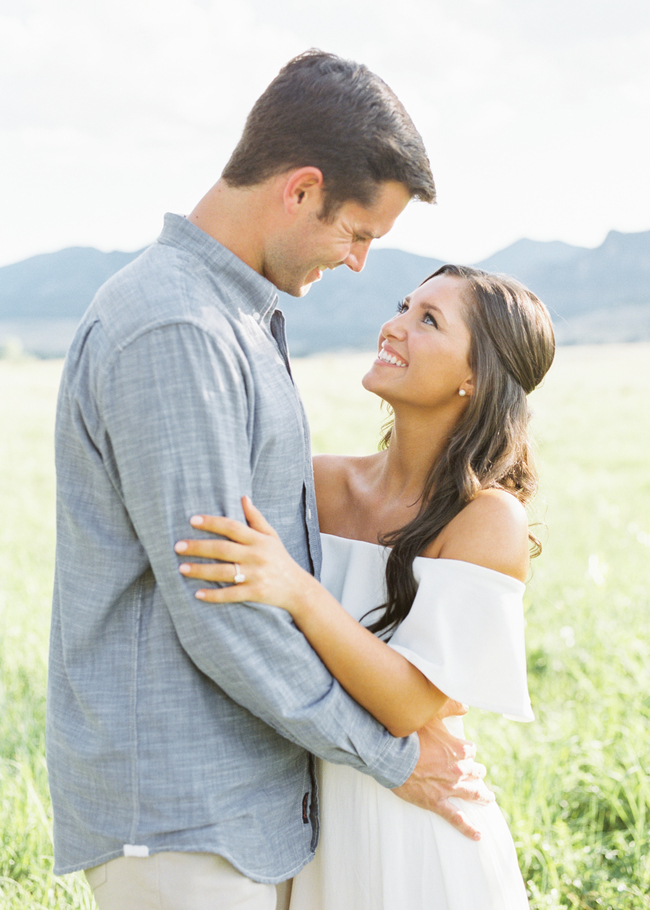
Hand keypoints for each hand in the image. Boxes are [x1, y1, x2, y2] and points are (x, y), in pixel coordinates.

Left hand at [174, 496, 316, 612]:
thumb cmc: (280, 559)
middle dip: (199, 547)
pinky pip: (231, 594)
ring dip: (201, 570)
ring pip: (223, 572)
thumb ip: (255, 518)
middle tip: (177, 546)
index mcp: (258, 540)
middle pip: (223, 549)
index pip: (232, 527)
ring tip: (181, 568)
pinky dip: (214, 595)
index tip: (192, 520)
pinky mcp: (254, 593)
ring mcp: (256, 575)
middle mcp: (256, 556)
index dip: (212, 522)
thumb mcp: (271, 536)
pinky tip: (197, 594)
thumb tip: (243, 497)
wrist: (297, 589)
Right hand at [392, 709, 493, 840]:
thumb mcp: (431, 714)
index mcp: (458, 750)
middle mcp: (457, 770)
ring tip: (489, 798)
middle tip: (480, 772)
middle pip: (474, 772)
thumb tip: (466, 706)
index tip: (465, 751)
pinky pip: (456, 818)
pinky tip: (477, 834)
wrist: (390, 756)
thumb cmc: (409, 733)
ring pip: (471, 793)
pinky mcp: (436, 802)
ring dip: (482, 796)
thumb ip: (450, 707)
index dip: (467, 750)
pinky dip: (468, 828)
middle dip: (478, 772)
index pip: (470, 751)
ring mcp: (448, 788)